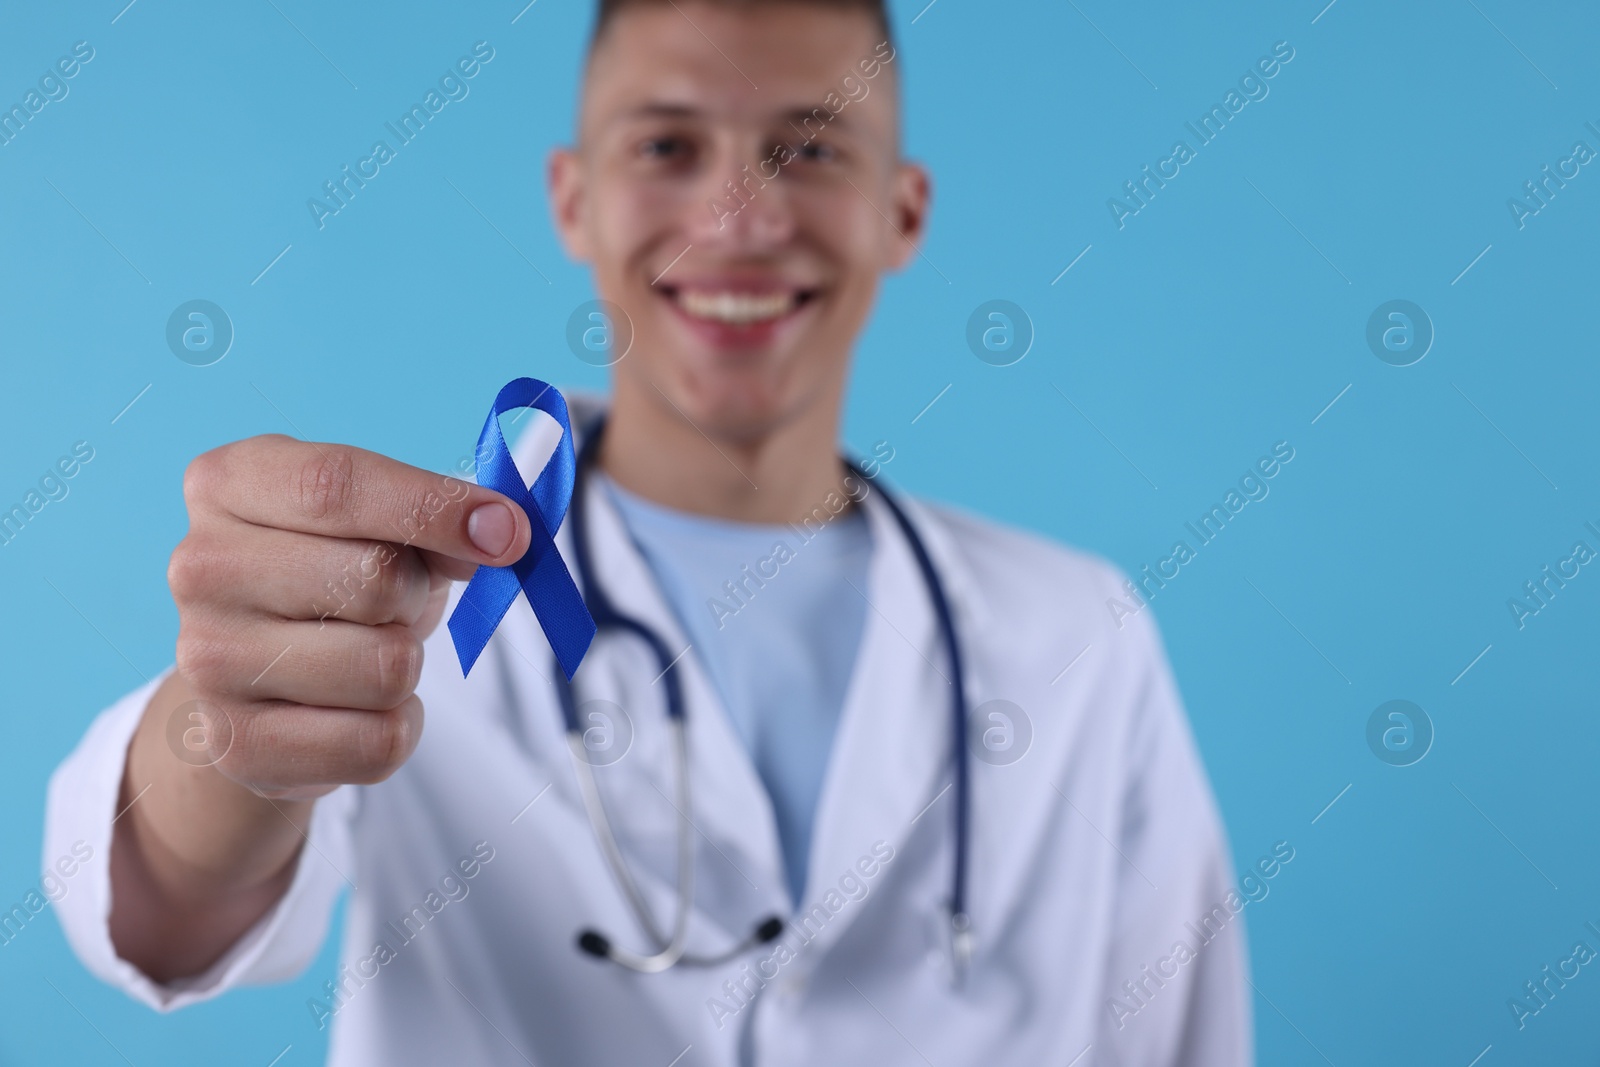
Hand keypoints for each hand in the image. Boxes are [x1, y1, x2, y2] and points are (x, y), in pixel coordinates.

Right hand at [166, 434, 530, 798]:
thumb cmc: (331, 574)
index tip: (509, 531)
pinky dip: (398, 725)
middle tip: (395, 600)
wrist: (258, 677)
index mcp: (228, 484)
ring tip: (367, 649)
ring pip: (387, 666)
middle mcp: (198, 568)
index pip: (337, 484)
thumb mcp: (377, 523)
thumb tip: (503, 534)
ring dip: (408, 662)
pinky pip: (379, 742)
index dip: (434, 506)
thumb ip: (437, 517)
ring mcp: (206, 661)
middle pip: (374, 577)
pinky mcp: (238, 747)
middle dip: (416, 593)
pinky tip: (358, 707)